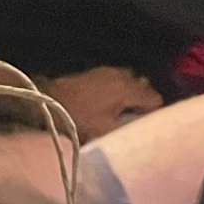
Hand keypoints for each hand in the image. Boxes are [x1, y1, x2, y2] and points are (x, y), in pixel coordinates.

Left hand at [45, 67, 162, 140]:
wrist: (48, 100)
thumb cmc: (78, 117)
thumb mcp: (105, 130)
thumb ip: (128, 130)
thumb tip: (143, 132)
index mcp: (127, 88)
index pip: (155, 99)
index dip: (153, 114)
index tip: (144, 126)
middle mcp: (122, 75)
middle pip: (145, 89)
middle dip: (143, 105)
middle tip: (133, 122)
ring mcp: (108, 71)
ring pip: (131, 83)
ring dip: (131, 97)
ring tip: (122, 114)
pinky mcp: (96, 72)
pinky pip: (118, 80)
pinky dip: (119, 91)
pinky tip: (109, 104)